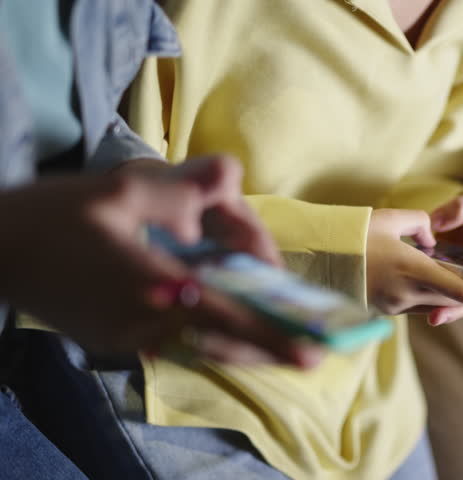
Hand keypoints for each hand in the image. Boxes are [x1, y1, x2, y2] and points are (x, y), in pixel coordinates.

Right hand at [0, 155, 319, 366]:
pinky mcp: (111, 341)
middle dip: (266, 342)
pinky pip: (172, 344)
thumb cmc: (51, 217)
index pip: (225, 316)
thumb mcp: (117, 190)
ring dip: (239, 340)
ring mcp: (124, 338)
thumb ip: (180, 187)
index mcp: (149, 285)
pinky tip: (222, 318)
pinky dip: (205, 335)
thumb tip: (228, 177)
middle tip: (309, 347)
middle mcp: (142, 322)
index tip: (312, 354)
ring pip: (198, 347)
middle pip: (220, 342)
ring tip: (277, 336)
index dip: (272, 336)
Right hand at [366, 207, 462, 325]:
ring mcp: (395, 304)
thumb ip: (422, 225)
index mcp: (410, 268)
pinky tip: (443, 286)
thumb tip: (432, 241)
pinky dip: (433, 295)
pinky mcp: (387, 309)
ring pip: (436, 302)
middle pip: (454, 300)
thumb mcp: (393, 219)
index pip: (458, 289)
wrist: (318, 255)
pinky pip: (418, 304)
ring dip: (455, 296)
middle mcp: (405, 291)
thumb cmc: (355, 233)